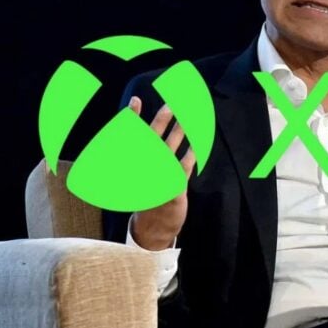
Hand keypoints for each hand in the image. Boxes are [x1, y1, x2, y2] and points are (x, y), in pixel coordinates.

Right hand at [128, 96, 195, 250]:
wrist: (153, 226)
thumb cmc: (147, 195)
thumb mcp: (139, 175)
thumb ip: (140, 153)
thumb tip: (136, 132)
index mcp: (134, 165)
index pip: (131, 138)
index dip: (131, 118)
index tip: (135, 101)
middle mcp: (144, 170)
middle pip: (151, 140)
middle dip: (161, 122)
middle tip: (171, 105)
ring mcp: (158, 179)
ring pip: (169, 150)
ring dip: (180, 133)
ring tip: (188, 118)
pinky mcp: (174, 189)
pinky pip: (183, 168)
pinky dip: (190, 156)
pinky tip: (196, 146)